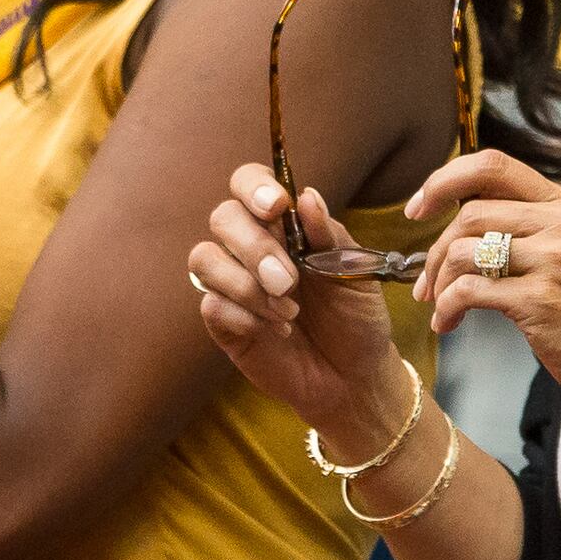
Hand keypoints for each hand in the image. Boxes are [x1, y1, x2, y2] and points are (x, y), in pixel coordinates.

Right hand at [192, 165, 437, 447]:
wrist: (354, 375)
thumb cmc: (356, 315)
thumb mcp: (355, 272)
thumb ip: (328, 235)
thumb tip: (305, 196)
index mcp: (284, 224)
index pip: (249, 183)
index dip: (254, 187)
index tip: (277, 207)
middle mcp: (251, 246)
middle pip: (224, 218)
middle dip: (256, 246)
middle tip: (290, 280)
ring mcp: (233, 283)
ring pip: (204, 258)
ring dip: (246, 283)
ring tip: (289, 309)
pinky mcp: (224, 322)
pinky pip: (210, 304)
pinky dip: (243, 314)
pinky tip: (276, 329)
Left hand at [407, 148, 560, 429]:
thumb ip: (528, 225)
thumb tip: (461, 216)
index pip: (492, 165)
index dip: (444, 180)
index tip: (419, 207)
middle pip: (470, 213)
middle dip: (435, 250)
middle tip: (426, 282)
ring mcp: (553, 260)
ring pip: (464, 250)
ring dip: (438, 281)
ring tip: (439, 305)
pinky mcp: (540, 300)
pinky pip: (469, 291)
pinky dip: (447, 308)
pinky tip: (449, 322)